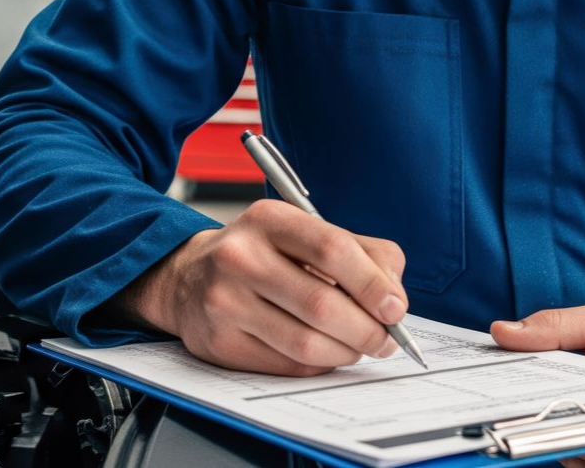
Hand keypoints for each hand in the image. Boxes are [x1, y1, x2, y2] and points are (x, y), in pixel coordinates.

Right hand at [116, 198, 408, 375]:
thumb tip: (393, 295)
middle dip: (367, 328)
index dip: (372, 283)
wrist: (189, 277)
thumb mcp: (305, 232)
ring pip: (306, 342)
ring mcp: (225, 301)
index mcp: (268, 219)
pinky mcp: (220, 343)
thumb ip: (360, 251)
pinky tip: (325, 351)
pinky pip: (287, 365)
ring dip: (347, 351)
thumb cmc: (262, 253)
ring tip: (359, 345)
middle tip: (386, 338)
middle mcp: (240, 256)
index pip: (332, 249)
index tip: (395, 307)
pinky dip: (319, 363)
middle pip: (322, 303)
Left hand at [491, 302, 584, 467]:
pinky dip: (558, 433)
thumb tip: (501, 334)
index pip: (572, 410)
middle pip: (562, 437)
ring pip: (564, 451)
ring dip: (544, 423)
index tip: (496, 388)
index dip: (529, 399)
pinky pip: (576, 458)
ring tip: (529, 393)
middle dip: (531, 409)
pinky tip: (550, 408)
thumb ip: (556, 326)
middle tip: (500, 388)